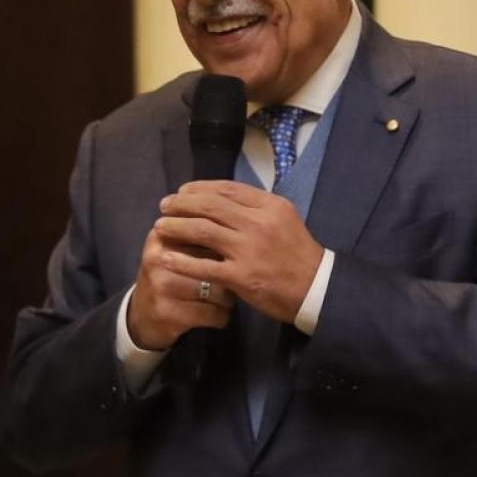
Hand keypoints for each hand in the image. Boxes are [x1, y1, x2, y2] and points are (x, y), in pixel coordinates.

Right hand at [126, 221, 235, 350]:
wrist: (141, 315)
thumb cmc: (169, 275)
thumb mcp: (176, 249)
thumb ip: (201, 231)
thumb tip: (238, 219)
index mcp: (162, 235)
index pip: (206, 230)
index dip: (227, 244)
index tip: (234, 255)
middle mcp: (160, 258)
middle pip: (216, 261)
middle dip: (232, 271)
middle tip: (237, 277)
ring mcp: (161, 287)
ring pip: (219, 290)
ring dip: (229, 298)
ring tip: (226, 298)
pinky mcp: (168, 313)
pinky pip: (214, 314)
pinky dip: (222, 316)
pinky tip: (218, 314)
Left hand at [154, 180, 324, 323]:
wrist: (316, 289)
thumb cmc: (298, 253)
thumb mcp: (285, 219)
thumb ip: (257, 207)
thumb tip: (224, 197)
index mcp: (270, 206)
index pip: (228, 188)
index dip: (199, 188)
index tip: (182, 191)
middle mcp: (258, 223)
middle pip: (210, 206)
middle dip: (181, 204)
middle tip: (164, 206)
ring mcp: (249, 250)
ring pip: (202, 230)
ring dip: (176, 227)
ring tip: (160, 227)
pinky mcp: (241, 276)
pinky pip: (204, 266)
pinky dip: (181, 261)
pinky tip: (166, 258)